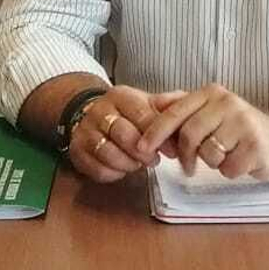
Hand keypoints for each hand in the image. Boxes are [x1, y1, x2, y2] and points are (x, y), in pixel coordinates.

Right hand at [67, 85, 183, 183]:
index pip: (141, 114)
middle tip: (154, 160)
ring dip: (128, 164)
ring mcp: (85, 131)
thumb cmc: (128, 113)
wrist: (90, 113)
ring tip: (138, 164)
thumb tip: (191, 103)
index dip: (159, 135)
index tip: (172, 150)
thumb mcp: (147, 103)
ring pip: (108, 152)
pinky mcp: (77, 151)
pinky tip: (122, 168)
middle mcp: (99, 111)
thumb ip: (169, 105)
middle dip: (143, 152)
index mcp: (120, 96)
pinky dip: (114, 173)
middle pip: (123, 134)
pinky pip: (98, 169)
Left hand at [137, 84, 268, 180]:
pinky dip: (229, 171)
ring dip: (211, 163)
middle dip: (185, 155)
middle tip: (187, 167)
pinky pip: (227, 168)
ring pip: (208, 153)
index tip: (141, 148)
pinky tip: (240, 162)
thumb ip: (181, 106)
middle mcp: (228, 103)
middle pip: (190, 134)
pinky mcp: (257, 146)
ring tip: (223, 157)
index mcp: (212, 93)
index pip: (175, 112)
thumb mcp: (210, 111)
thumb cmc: (238, 129)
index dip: (155, 132)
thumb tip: (150, 104)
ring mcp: (244, 124)